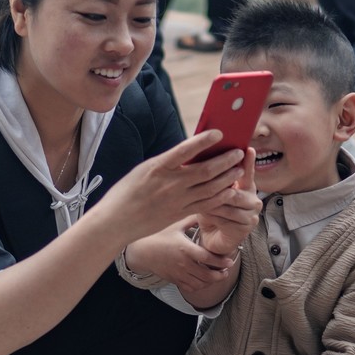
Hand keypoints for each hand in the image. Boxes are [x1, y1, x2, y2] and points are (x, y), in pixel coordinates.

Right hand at [96, 130, 246, 243]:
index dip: (204, 141)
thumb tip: (189, 152)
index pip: (185, 150)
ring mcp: (176, 201)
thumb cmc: (126, 192)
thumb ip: (166, 163)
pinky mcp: (178, 214)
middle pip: (205, 170)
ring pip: (210, 188)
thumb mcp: (144, 170)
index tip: (219, 133)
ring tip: (238, 170)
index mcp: (158, 167)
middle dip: (225, 161)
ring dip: (227, 178)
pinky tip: (229, 190)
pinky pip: (205, 205)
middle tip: (238, 152)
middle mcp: (170, 184)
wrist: (116, 221)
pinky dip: (219, 197)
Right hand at [124, 218, 238, 289]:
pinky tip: (204, 280)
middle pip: (207, 275)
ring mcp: (178, 274)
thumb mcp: (174, 225)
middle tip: (226, 270)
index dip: (221, 261)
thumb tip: (206, 209)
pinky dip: (200, 287)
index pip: (208, 258)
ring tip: (218, 275)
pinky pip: (190, 288)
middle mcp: (183, 264)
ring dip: (211, 282)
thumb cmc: (158, 236)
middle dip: (220, 274)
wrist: (141, 252)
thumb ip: (192, 219)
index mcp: (185, 249)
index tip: (229, 260)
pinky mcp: (174, 279)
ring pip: (200, 284)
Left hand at [195, 150, 259, 256]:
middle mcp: (254, 200)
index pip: (248, 173)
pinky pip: (226, 219)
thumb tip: (205, 159)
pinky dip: (213, 215)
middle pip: (237, 191)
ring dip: (213, 202)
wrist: (214, 238)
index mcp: (248, 188)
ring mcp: (252, 215)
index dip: (249, 161)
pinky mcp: (245, 228)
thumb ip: (216, 179)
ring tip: (198, 198)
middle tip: (202, 183)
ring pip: (230, 204)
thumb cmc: (213, 212)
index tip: (248, 149)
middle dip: (219, 188)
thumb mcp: (214, 193)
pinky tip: (203, 212)